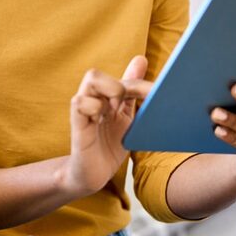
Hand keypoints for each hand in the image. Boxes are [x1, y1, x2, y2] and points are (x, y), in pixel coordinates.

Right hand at [61, 56, 151, 196]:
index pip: (122, 80)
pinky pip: (80, 102)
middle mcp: (93, 100)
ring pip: (91, 79)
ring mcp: (83, 110)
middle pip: (98, 72)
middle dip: (120, 84)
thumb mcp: (126, 118)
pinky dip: (95, 106)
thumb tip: (141, 60)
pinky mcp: (77, 124)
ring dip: (110, 90)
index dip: (141, 85)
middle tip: (128, 105)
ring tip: (115, 110)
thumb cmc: (108, 146)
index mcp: (106, 98)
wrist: (92, 176)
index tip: (157, 95)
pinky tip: (101, 120)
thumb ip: (132, 92)